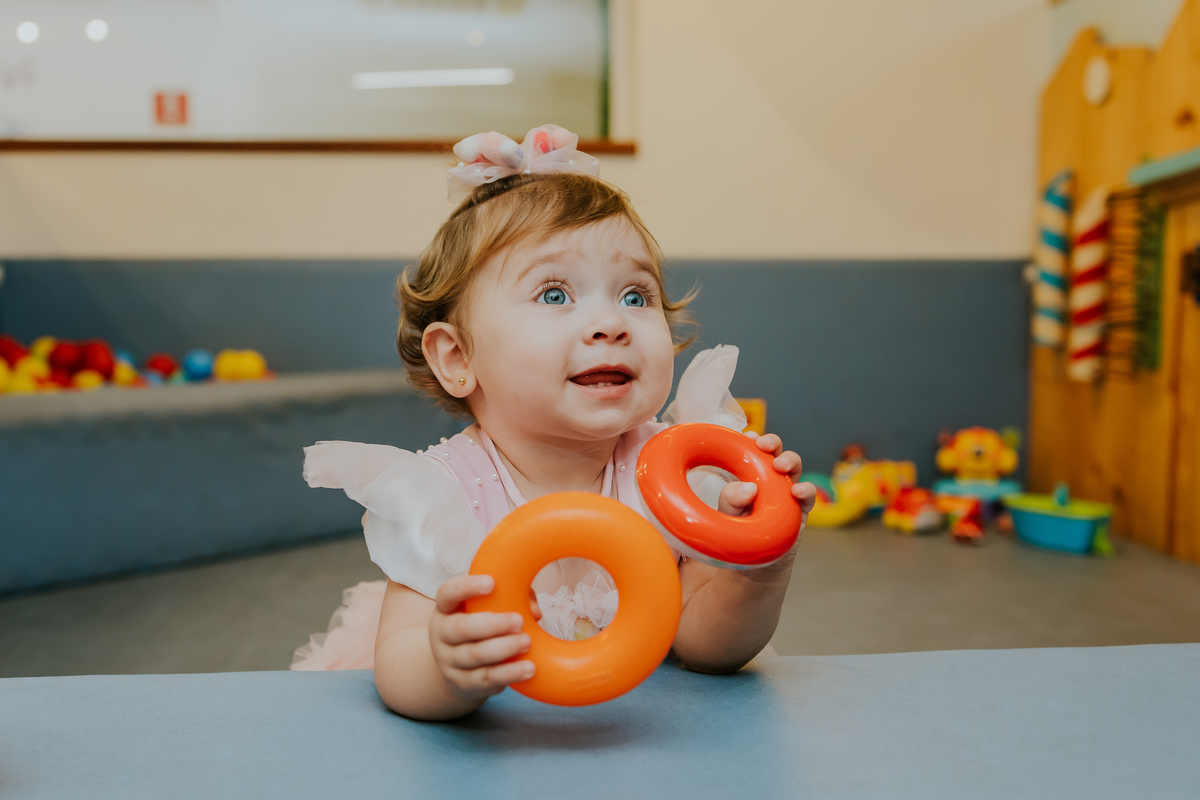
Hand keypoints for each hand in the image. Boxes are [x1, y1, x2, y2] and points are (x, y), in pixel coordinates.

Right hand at [429, 574, 535, 701]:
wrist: (458, 669)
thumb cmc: (479, 628)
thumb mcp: (487, 609)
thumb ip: (511, 599)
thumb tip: (534, 610)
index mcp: (446, 609)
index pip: (448, 593)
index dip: (467, 587)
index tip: (492, 583)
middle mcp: (442, 635)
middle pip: (460, 628)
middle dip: (492, 624)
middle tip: (518, 621)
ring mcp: (450, 662)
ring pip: (474, 655)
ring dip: (503, 648)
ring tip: (527, 642)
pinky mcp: (464, 684)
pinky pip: (487, 678)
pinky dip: (509, 673)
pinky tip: (529, 668)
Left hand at [717, 431, 817, 525]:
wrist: (751, 568)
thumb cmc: (737, 534)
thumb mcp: (726, 516)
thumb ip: (730, 500)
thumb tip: (749, 487)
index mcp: (749, 475)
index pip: (753, 451)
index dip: (753, 440)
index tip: (749, 436)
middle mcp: (770, 480)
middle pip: (776, 454)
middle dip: (773, 444)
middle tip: (764, 445)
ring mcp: (786, 494)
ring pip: (794, 470)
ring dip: (790, 461)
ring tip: (780, 464)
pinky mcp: (800, 512)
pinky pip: (808, 497)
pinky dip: (806, 491)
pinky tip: (797, 491)